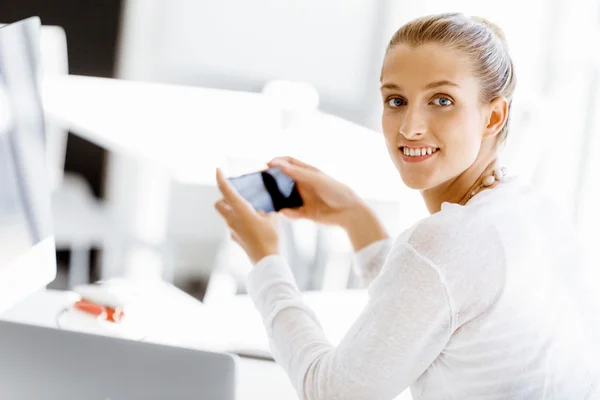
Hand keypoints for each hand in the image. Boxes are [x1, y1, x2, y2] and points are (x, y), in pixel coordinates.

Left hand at [214, 168, 279, 264]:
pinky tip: (253, 225)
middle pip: (219, 204)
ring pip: (226, 215)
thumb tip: (261, 211)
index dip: (221, 178)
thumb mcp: (272, 218)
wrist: (266, 259)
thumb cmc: (270, 237)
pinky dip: (240, 222)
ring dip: (233, 210)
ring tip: (249, 211)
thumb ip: (265, 211)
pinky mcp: (236, 238)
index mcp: (240, 209)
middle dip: (224, 198)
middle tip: (237, 196)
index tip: (218, 169)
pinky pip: (234, 226)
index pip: (226, 190)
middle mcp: (232, 219)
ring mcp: (232, 230)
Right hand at [269, 156, 388, 250]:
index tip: (267, 166)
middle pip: (283, 181)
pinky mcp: (305, 213)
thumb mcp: (316, 179)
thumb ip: (297, 173)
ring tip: (267, 200)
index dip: (277, 162)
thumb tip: (278, 164)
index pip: (289, 163)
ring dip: (277, 200)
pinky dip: (287, 213)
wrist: (350, 212)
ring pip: (285, 198)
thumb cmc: (336, 190)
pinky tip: (284, 212)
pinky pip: (292, 213)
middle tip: (261, 184)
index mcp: (307, 172)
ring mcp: (304, 199)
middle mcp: (304, 184)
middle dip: (272, 182)